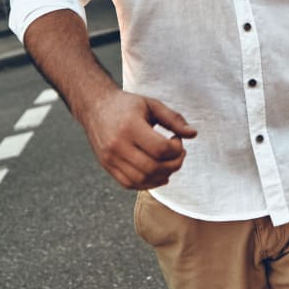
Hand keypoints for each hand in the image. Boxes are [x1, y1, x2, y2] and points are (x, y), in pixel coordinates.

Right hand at [78, 88, 197, 188]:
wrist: (95, 106)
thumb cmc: (127, 104)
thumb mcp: (152, 105)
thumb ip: (173, 119)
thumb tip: (193, 134)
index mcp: (130, 127)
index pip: (160, 149)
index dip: (176, 148)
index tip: (177, 139)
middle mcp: (117, 145)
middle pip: (152, 167)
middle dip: (173, 164)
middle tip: (179, 154)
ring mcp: (110, 158)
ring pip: (142, 179)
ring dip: (162, 176)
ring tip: (169, 163)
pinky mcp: (107, 166)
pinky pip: (130, 184)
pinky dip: (147, 183)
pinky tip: (158, 173)